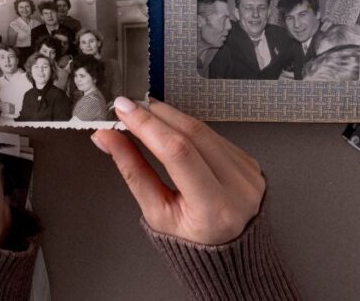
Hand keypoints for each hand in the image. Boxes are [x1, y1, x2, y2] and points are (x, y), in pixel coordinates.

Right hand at [92, 99, 264, 244]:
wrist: (230, 253)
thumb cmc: (191, 240)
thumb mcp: (157, 213)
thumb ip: (134, 171)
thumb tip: (108, 138)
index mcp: (214, 208)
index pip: (178, 153)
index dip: (148, 126)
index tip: (124, 111)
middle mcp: (238, 187)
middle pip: (193, 134)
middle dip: (157, 115)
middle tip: (131, 106)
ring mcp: (248, 172)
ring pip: (205, 130)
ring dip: (172, 117)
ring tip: (146, 113)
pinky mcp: (250, 161)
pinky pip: (215, 135)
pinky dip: (190, 128)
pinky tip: (172, 126)